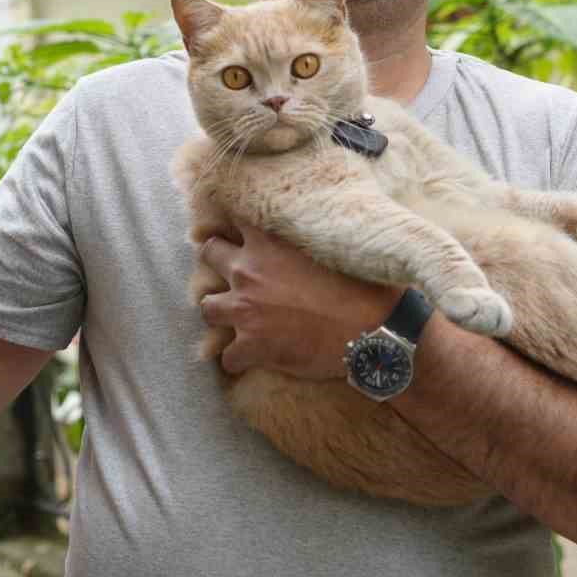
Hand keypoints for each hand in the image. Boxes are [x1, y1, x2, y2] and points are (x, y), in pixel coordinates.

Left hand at [198, 221, 401, 378]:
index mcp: (269, 242)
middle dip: (217, 258)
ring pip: (207, 306)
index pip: (238, 217)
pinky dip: (237, 359)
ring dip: (220, 310)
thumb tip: (327, 225)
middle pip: (210, 253)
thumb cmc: (363, 289)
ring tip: (235, 316)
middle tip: (233, 268)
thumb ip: (314, 236)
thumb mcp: (338, 247)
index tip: (243, 227)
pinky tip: (250, 359)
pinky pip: (227, 356)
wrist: (370, 332)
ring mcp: (244, 309)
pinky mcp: (250, 346)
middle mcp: (248, 271)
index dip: (239, 222)